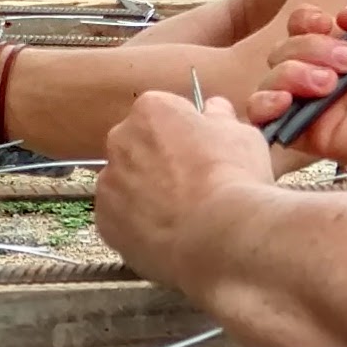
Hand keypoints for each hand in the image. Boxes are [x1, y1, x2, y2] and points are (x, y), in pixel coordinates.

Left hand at [92, 83, 280, 284]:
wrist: (219, 235)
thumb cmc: (233, 179)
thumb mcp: (242, 135)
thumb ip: (220, 118)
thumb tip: (214, 111)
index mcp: (152, 111)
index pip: (163, 113)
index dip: (185, 133)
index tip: (201, 151)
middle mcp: (121, 140)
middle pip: (138, 146)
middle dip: (159, 161)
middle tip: (191, 185)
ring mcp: (109, 182)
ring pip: (126, 184)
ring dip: (146, 193)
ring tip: (181, 215)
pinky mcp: (105, 221)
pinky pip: (120, 218)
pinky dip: (137, 225)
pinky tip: (166, 234)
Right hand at [254, 0, 346, 179]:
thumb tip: (342, 16)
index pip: (299, 27)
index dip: (305, 21)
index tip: (332, 26)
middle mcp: (329, 77)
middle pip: (281, 51)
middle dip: (308, 48)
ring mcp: (319, 108)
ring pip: (270, 80)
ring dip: (292, 72)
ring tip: (330, 83)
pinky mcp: (312, 137)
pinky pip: (263, 120)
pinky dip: (263, 104)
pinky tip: (288, 98)